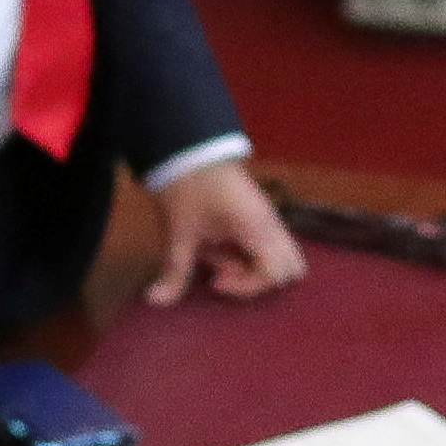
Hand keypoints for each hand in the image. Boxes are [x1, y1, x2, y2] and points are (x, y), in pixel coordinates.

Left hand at [146, 159, 308, 305]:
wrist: (188, 144)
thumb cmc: (187, 184)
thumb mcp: (178, 231)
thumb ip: (174, 270)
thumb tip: (154, 301)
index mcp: (257, 228)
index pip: (275, 274)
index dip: (246, 286)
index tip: (214, 276)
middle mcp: (272, 225)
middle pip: (291, 269)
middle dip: (259, 279)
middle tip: (224, 269)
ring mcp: (269, 218)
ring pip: (282, 256)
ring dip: (253, 266)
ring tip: (220, 255)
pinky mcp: (260, 213)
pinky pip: (269, 243)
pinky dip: (249, 252)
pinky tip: (220, 242)